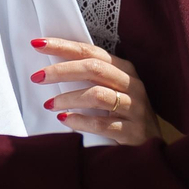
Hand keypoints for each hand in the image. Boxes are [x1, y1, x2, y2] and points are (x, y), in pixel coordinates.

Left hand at [29, 38, 159, 144]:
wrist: (151, 144)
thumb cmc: (124, 115)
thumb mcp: (112, 90)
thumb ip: (90, 78)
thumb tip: (50, 70)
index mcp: (124, 69)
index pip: (90, 52)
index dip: (64, 46)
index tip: (38, 44)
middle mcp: (132, 84)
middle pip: (94, 69)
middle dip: (62, 70)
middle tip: (38, 77)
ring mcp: (135, 107)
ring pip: (97, 95)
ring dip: (68, 98)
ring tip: (49, 104)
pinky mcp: (134, 131)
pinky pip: (102, 124)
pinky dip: (81, 121)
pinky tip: (66, 121)